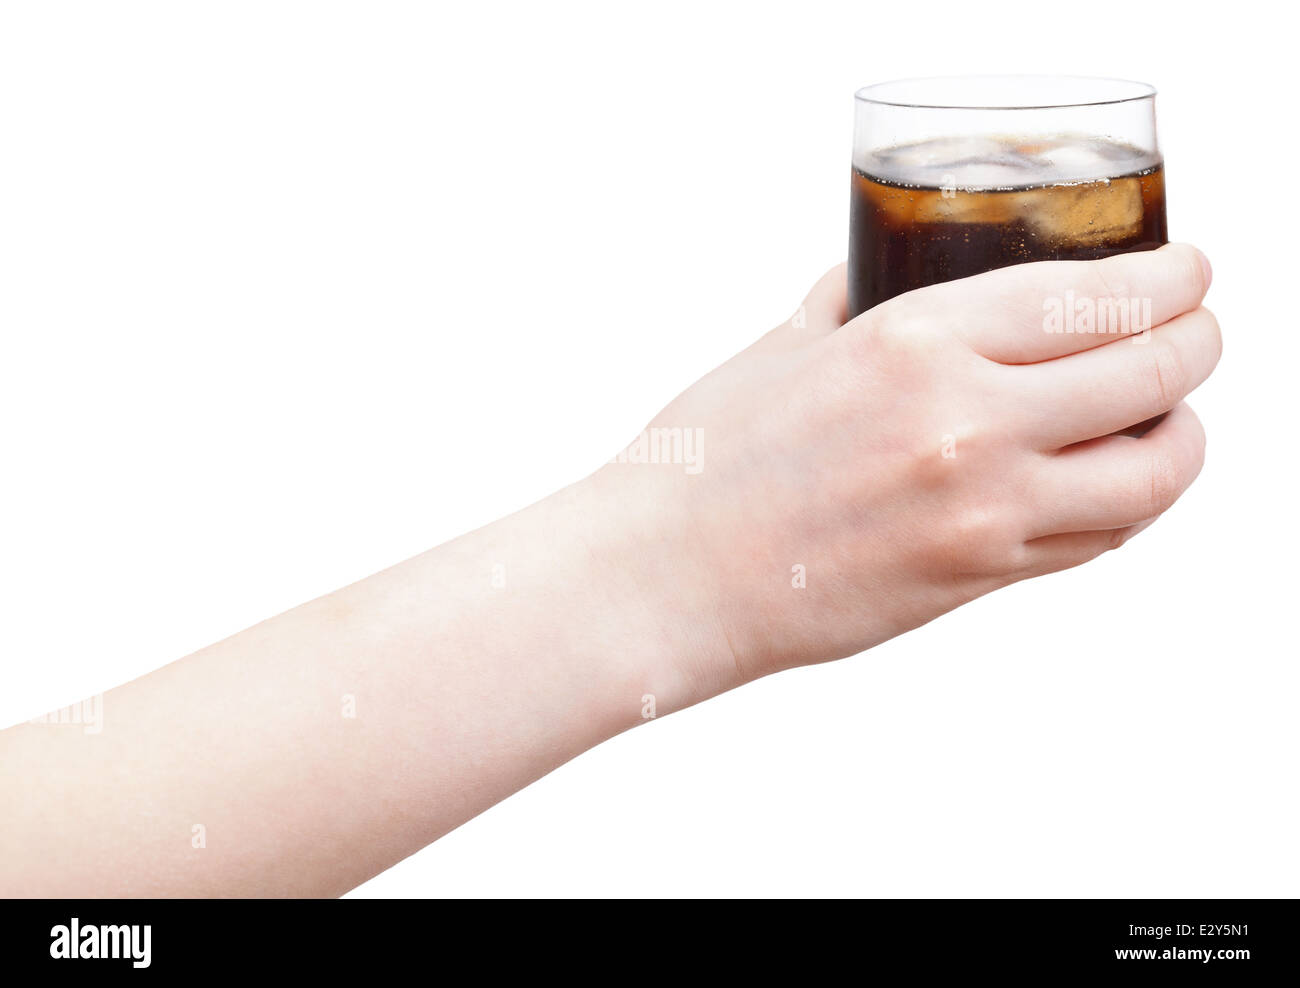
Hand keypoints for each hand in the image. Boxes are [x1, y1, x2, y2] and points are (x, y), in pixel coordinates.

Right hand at [591, 244, 1218, 701]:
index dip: (1176, 279)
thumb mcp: (783, 346)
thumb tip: (884, 270)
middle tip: (1194, 335)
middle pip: (1156, 374)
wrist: (666, 574)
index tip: (1190, 272)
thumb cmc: (706, 460)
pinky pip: (1099, 541)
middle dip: (1199, 344)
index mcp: (914, 341)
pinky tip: (1106, 483)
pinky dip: (1127, 504)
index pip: (1102, 295)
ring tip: (1164, 420)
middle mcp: (965, 422)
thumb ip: (850, 297)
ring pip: (1154, 473)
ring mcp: (980, 512)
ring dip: (1181, 437)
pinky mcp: (976, 579)